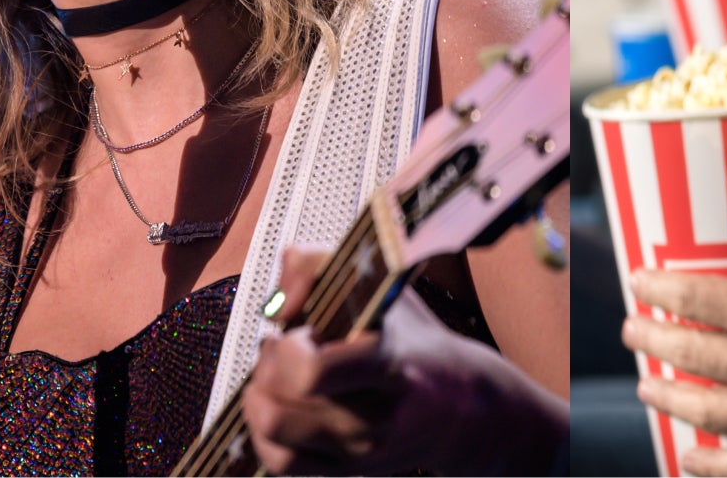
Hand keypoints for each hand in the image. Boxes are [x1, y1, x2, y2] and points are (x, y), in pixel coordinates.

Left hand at [243, 247, 564, 474]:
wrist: (465, 410)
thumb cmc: (418, 342)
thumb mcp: (386, 291)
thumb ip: (321, 268)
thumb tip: (275, 304)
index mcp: (389, 363)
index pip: (312, 371)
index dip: (288, 344)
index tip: (301, 326)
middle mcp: (375, 416)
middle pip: (281, 396)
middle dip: (270, 360)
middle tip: (289, 344)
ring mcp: (359, 451)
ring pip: (272, 427)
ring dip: (261, 392)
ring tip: (280, 374)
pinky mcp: (346, 472)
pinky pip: (279, 461)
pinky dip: (264, 429)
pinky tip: (280, 404)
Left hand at [621, 163, 726, 475]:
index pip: (689, 299)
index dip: (655, 289)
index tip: (637, 283)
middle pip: (687, 354)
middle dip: (650, 340)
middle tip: (631, 331)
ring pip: (706, 410)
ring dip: (668, 397)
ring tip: (647, 386)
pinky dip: (711, 465)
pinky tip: (688, 456)